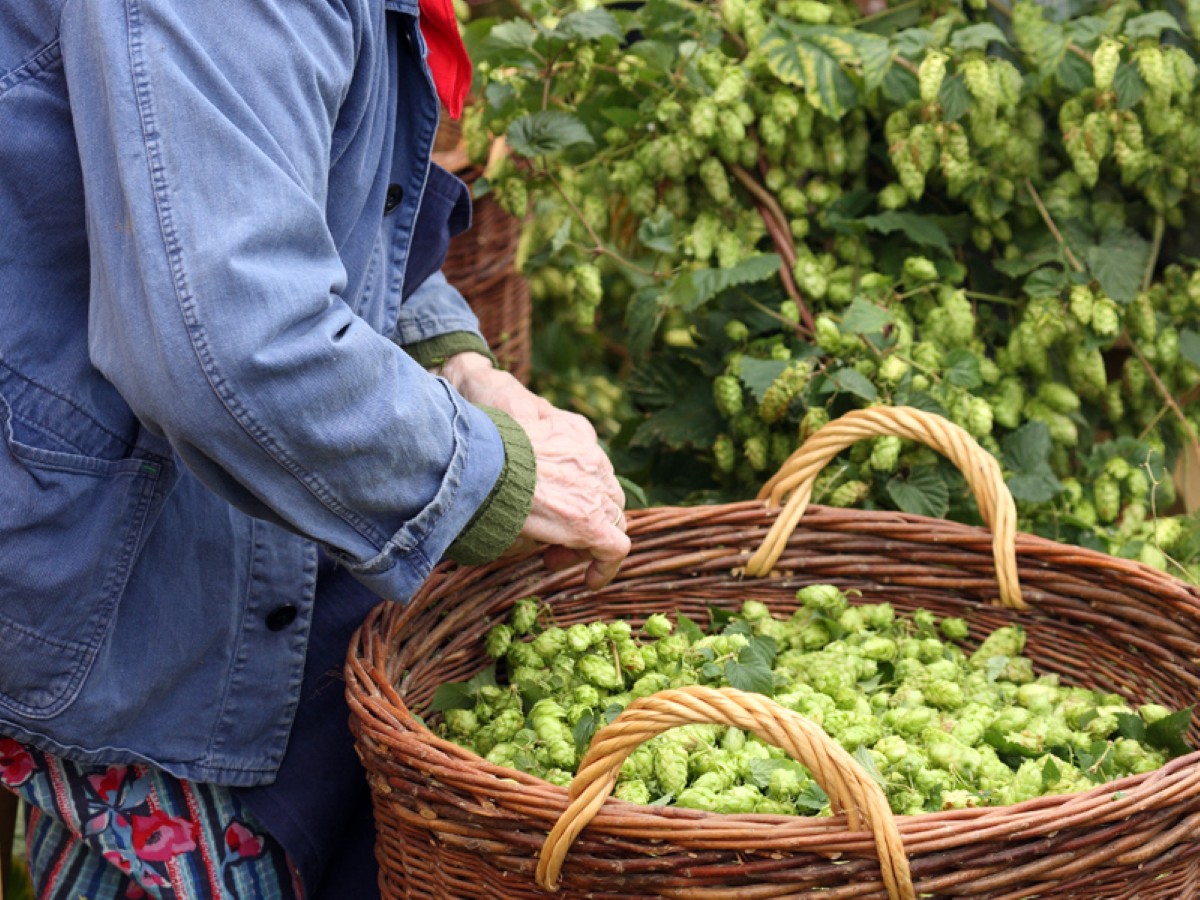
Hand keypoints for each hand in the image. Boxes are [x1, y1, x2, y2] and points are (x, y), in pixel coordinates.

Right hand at [440, 353, 630, 589]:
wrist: (471, 454)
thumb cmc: (474, 440)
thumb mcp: (500, 426)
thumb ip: (519, 446)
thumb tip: (514, 469)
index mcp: (571, 429)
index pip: (589, 462)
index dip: (573, 489)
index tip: (548, 506)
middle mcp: (589, 455)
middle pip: (604, 491)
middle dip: (582, 517)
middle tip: (550, 538)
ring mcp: (591, 488)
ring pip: (611, 517)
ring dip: (587, 540)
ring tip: (554, 559)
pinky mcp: (589, 520)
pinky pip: (614, 548)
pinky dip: (605, 566)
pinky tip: (588, 581)